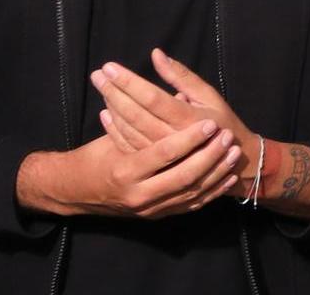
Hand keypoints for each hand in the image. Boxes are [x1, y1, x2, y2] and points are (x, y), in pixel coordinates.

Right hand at [16, 120, 239, 218]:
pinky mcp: (158, 215)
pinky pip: (191, 206)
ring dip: (216, 173)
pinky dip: (211, 192)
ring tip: (233, 154)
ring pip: (191, 193)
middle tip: (228, 138)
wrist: (76, 193)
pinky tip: (227, 178)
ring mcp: (150, 209)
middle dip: (210, 157)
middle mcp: (138, 194)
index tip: (210, 124)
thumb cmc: (96, 155)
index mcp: (126, 171)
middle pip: (184, 177)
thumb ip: (142, 117)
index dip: (189, 139)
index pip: (164, 154)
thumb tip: (176, 93)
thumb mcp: (112, 134)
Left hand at [91, 49, 258, 197]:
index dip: (129, 82)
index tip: (110, 67)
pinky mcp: (157, 166)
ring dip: (113, 108)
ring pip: (130, 131)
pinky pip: (130, 147)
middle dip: (114, 92)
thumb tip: (156, 55)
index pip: (152, 98)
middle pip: (136, 114)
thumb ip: (182, 76)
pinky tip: (105, 114)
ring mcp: (164, 156)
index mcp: (189, 119)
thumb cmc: (222, 122)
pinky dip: (115, 130)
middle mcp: (174, 138)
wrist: (234, 163)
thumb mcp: (209, 96)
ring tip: (102, 89)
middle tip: (97, 74)